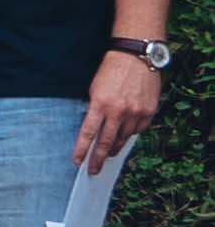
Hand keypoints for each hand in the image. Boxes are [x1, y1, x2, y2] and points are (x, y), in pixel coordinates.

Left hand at [78, 53, 159, 171]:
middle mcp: (119, 111)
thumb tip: (95, 130)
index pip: (88, 133)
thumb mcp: (95, 90)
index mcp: (100, 104)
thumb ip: (95, 110)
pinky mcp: (149, 110)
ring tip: (109, 154)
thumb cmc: (111, 71)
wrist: (136, 57)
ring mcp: (136, 111)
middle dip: (99, 158)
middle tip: (94, 169)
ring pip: (124, 138)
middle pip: (107, 142)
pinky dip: (131, 133)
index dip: (82, 150)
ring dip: (115, 147)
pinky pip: (139, 129)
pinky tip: (126, 135)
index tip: (78, 162)